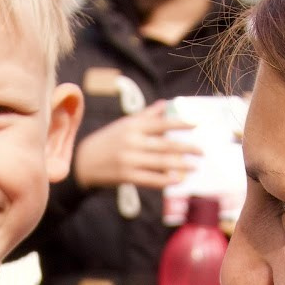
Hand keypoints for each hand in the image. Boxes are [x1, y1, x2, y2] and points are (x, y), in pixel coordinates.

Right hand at [73, 102, 196, 190]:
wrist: (82, 162)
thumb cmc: (107, 141)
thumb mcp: (124, 125)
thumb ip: (147, 116)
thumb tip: (166, 104)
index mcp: (133, 126)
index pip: (161, 124)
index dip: (180, 124)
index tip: (197, 125)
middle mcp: (132, 142)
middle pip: (165, 145)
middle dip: (186, 148)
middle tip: (202, 151)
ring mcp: (129, 160)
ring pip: (161, 163)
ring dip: (181, 165)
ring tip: (195, 166)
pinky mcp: (126, 176)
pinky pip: (150, 179)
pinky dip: (165, 180)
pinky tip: (178, 180)